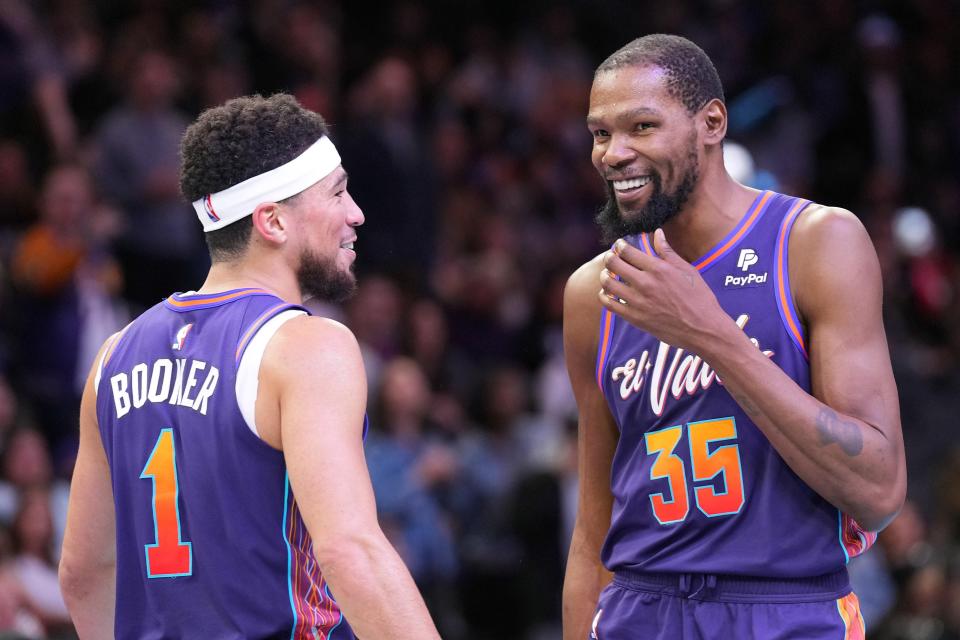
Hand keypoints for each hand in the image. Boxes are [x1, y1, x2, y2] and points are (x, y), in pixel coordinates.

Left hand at [598, 228, 727, 351]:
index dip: (619, 246)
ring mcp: (638, 301)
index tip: (619, 245)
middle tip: (611, 258)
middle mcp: (645, 283)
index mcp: (658, 269)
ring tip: (608, 274)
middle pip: (613, 264)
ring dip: (604, 275)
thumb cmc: (699, 297)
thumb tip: (657, 233)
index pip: (627, 251)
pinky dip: (604, 296)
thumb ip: (667, 251)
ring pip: (607, 283)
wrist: (702, 328)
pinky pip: (610, 304)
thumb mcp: (687, 269)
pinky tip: (608, 293)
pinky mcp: (634, 318)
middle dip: (609, 257)